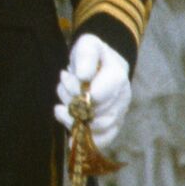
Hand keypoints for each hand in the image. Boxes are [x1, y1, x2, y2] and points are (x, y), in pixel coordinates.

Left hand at [56, 33, 130, 150]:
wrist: (101, 65)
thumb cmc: (92, 55)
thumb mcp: (88, 44)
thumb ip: (86, 56)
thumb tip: (83, 76)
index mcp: (118, 77)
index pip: (99, 95)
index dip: (79, 93)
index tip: (67, 77)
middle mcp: (122, 98)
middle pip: (97, 114)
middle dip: (72, 103)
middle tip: (63, 86)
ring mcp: (118, 114)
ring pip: (97, 129)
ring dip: (72, 119)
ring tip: (62, 105)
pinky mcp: (112, 126)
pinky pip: (102, 141)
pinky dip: (84, 140)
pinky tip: (70, 137)